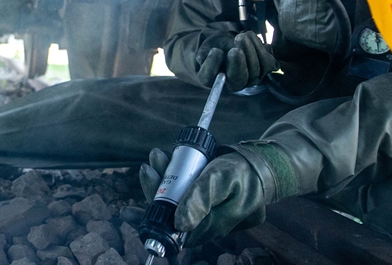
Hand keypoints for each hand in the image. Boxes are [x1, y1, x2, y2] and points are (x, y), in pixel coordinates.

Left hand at [139, 150, 269, 247]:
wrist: (262, 165)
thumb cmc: (242, 171)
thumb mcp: (221, 178)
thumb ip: (201, 198)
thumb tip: (180, 225)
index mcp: (213, 225)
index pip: (175, 232)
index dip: (152, 221)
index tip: (129, 212)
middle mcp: (209, 224)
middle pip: (172, 216)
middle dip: (154, 193)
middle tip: (146, 169)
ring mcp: (208, 213)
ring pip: (176, 203)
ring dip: (161, 182)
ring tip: (155, 159)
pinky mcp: (207, 202)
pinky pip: (183, 194)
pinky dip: (172, 180)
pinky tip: (163, 164)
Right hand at [197, 30, 277, 91]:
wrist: (230, 46)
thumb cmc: (215, 48)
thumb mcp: (205, 49)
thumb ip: (204, 54)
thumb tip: (204, 57)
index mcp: (214, 81)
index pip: (212, 79)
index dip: (213, 66)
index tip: (216, 51)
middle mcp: (234, 84)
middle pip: (238, 79)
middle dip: (238, 61)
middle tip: (236, 43)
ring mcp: (251, 79)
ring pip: (256, 70)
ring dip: (251, 50)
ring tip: (243, 35)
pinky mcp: (265, 70)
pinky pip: (268, 64)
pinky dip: (261, 48)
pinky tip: (251, 36)